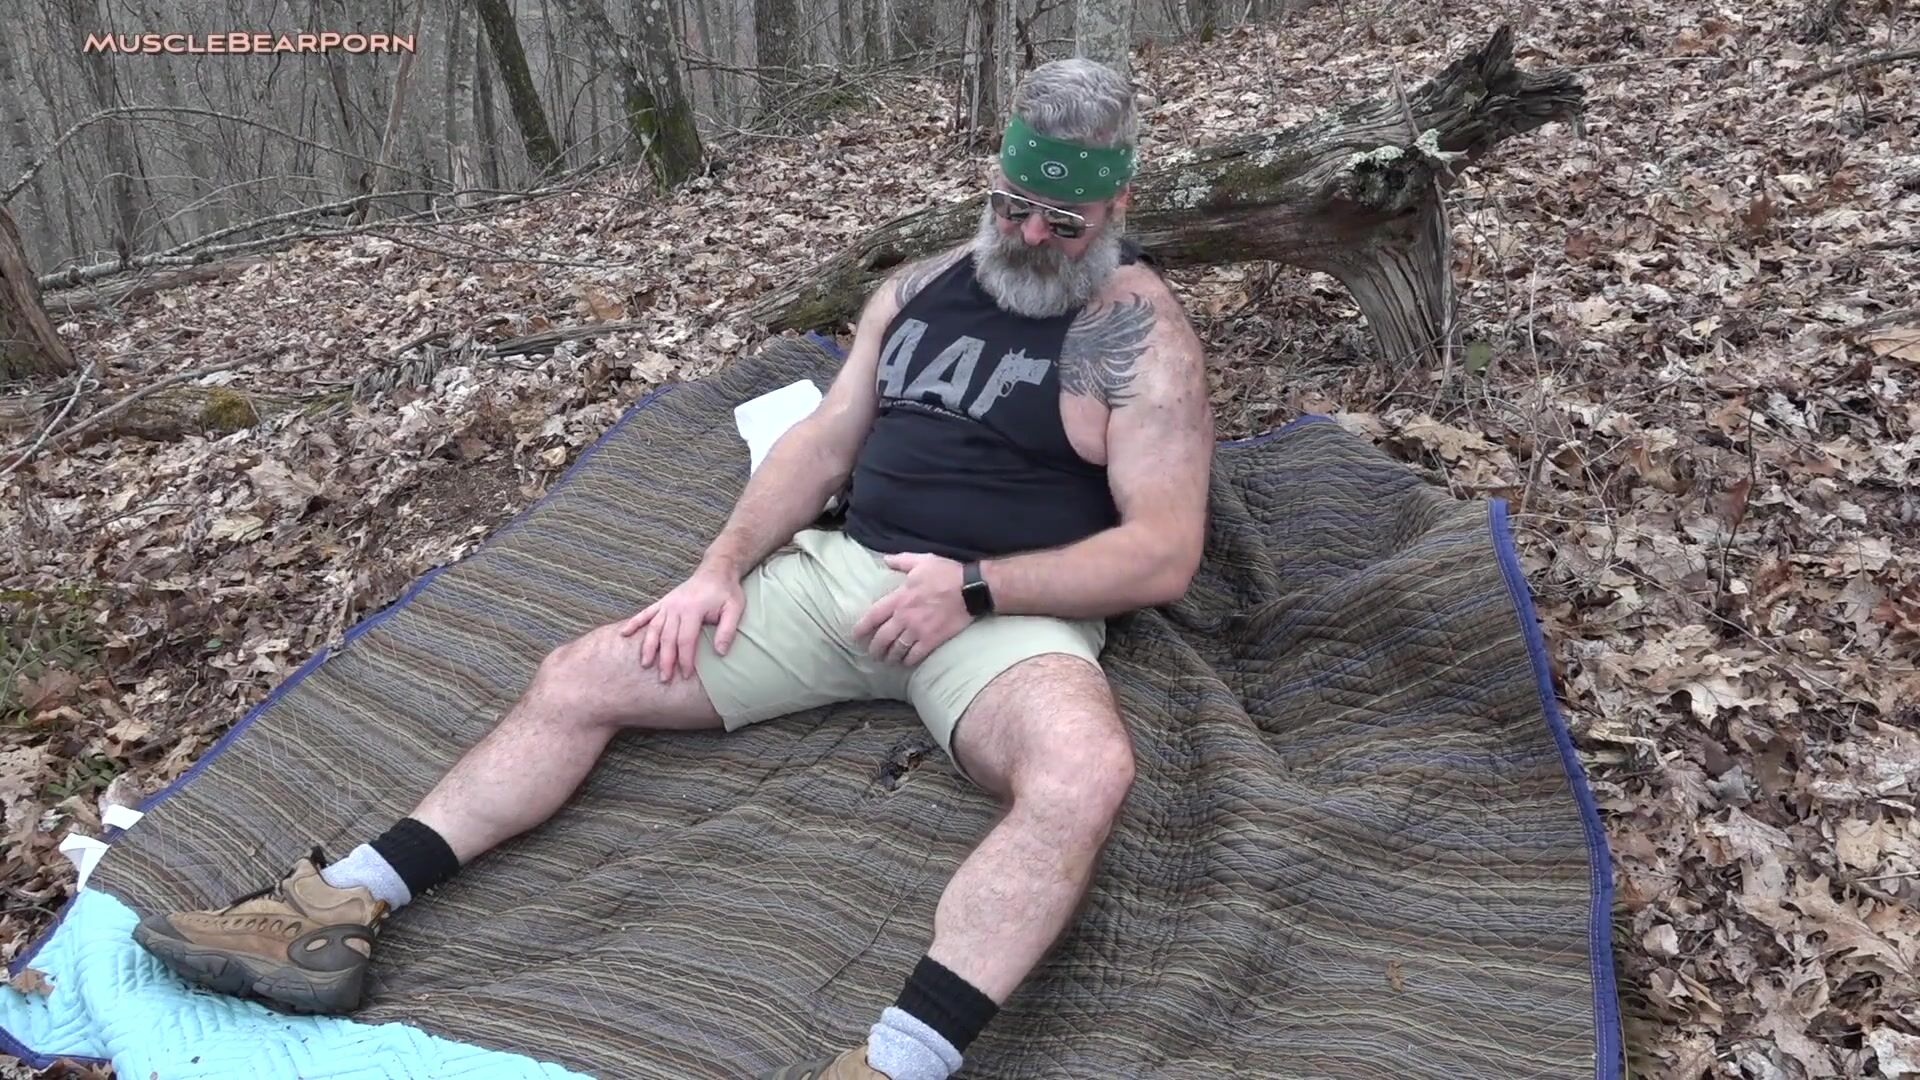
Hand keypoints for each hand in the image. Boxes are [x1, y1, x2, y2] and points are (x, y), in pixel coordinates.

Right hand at [620, 564, 744, 682]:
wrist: (716, 570)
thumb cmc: (727, 591)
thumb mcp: (735, 609)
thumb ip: (727, 630)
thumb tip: (720, 653)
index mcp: (693, 609)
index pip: (686, 640)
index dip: (685, 659)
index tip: (686, 675)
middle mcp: (676, 607)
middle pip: (667, 638)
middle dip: (665, 660)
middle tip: (664, 679)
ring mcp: (668, 604)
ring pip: (654, 628)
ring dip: (649, 647)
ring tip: (645, 664)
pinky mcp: (663, 602)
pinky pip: (646, 613)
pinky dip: (634, 622)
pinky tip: (624, 633)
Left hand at [853, 552, 971, 666]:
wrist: (970, 589)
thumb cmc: (946, 573)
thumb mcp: (922, 560)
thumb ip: (901, 561)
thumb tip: (885, 559)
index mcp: (899, 598)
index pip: (873, 616)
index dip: (862, 627)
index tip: (855, 636)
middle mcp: (905, 617)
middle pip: (882, 638)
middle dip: (875, 648)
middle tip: (872, 654)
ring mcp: (918, 630)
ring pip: (897, 649)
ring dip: (890, 657)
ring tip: (887, 661)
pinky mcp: (932, 639)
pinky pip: (915, 655)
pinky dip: (908, 661)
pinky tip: (906, 662)